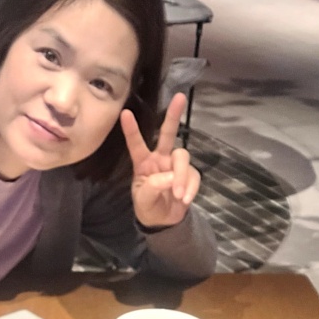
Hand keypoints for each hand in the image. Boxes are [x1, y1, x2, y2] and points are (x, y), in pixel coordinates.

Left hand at [124, 93, 200, 228]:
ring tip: (177, 196)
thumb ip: (152, 187)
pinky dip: (190, 188)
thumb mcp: (143, 200)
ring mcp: (175, 165)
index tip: (125, 113)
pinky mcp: (190, 175)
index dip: (131, 130)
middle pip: (167, 134)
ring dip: (181, 177)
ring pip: (182, 158)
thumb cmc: (148, 206)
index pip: (136, 144)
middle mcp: (160, 158)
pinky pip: (193, 176)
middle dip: (173, 116)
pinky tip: (184, 199)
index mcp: (143, 163)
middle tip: (179, 97)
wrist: (164, 221)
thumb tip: (170, 177)